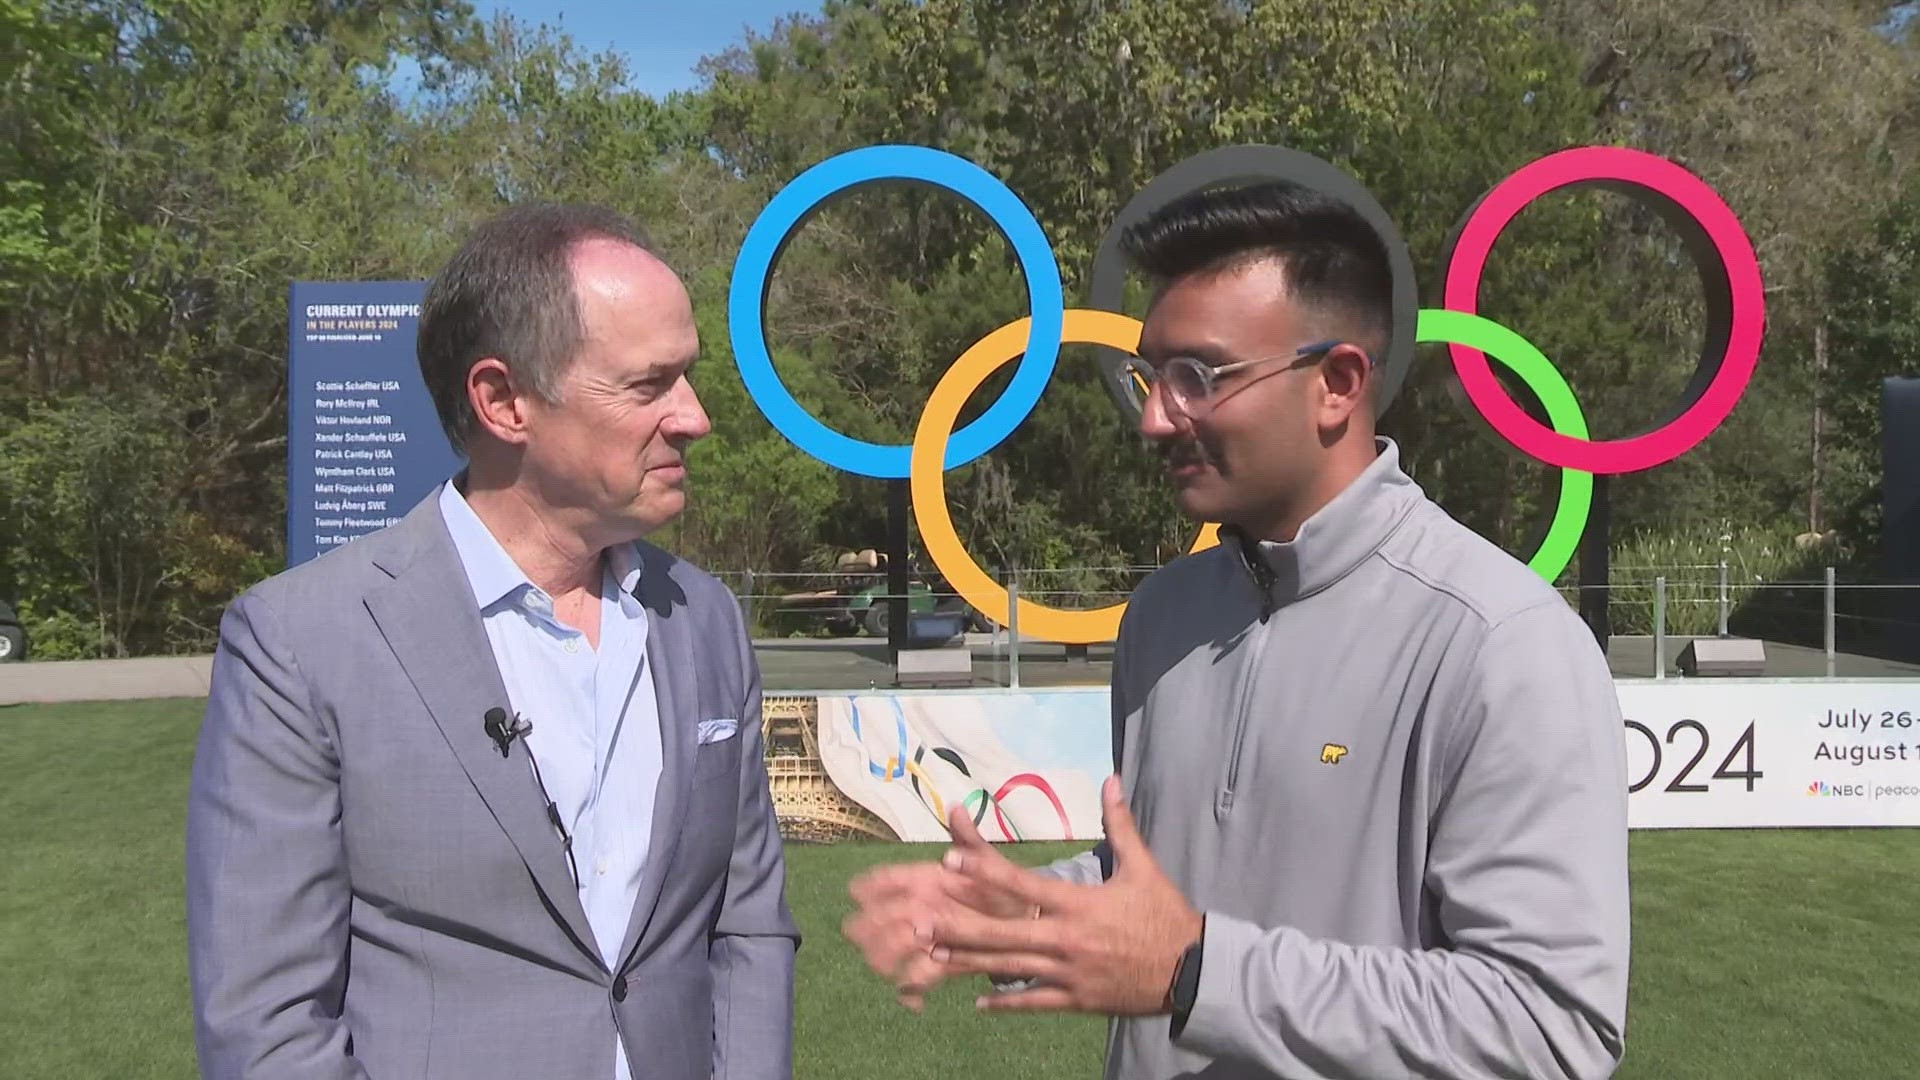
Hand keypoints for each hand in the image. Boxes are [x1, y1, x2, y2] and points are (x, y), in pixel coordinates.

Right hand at [841, 804, 1031, 1010]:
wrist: (1025, 918)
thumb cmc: (1000, 884)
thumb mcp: (988, 861)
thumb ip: (970, 840)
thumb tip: (958, 808)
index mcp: (924, 880)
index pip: (887, 878)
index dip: (869, 885)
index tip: (857, 891)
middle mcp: (918, 907)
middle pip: (878, 918)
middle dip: (869, 928)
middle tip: (869, 936)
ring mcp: (924, 935)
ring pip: (888, 949)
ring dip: (883, 960)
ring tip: (891, 970)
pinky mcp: (937, 960)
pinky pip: (914, 978)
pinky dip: (910, 991)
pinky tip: (915, 1000)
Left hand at [927, 775, 1203, 1015]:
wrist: (1192, 970)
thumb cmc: (1166, 915)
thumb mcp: (1143, 867)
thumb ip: (1120, 824)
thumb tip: (1111, 780)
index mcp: (1079, 904)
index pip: (1022, 885)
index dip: (983, 874)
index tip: (950, 862)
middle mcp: (1067, 939)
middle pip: (1003, 934)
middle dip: (959, 929)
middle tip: (920, 923)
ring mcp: (1070, 973)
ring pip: (1011, 968)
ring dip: (970, 962)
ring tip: (933, 957)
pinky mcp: (1077, 999)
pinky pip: (1034, 1002)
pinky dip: (1006, 1003)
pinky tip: (979, 1004)